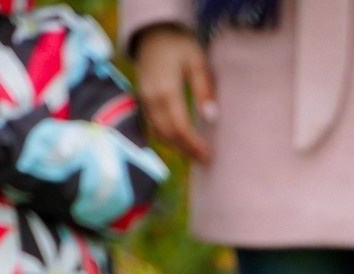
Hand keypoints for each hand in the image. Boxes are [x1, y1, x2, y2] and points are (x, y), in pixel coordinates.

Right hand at [133, 23, 216, 164]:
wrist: (154, 33)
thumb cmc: (179, 45)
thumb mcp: (197, 62)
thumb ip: (203, 89)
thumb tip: (211, 118)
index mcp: (166, 91)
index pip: (180, 128)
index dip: (194, 145)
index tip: (209, 155)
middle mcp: (151, 99)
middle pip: (168, 135)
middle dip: (187, 151)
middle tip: (205, 161)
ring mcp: (144, 100)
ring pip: (159, 133)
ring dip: (177, 147)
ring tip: (195, 155)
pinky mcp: (142, 100)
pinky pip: (153, 125)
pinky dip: (167, 137)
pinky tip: (180, 142)